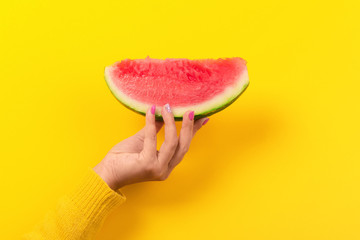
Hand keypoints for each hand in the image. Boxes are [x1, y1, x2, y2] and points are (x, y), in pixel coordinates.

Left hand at [93, 104, 208, 189]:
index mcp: (166, 165)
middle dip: (188, 127)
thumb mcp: (142, 141)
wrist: (106, 174)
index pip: (183, 146)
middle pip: (183, 146)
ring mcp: (157, 169)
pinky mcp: (148, 165)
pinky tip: (151, 112)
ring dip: (171, 123)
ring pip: (172, 143)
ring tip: (168, 107)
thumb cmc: (122, 159)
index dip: (193, 131)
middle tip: (191, 110)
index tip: (202, 117)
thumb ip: (154, 130)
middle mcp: (165, 169)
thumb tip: (163, 113)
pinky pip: (153, 139)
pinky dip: (152, 124)